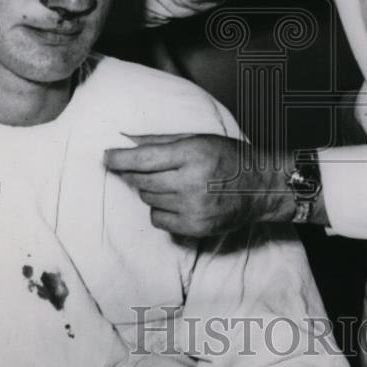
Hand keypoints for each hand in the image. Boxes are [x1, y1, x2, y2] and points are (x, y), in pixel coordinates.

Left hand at [104, 133, 294, 236]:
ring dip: (151, 190)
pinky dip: (160, 210)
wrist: (260, 187)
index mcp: (192, 154)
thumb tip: (126, 141)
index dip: (119, 159)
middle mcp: (191, 181)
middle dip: (133, 173)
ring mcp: (193, 207)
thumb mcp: (198, 139)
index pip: (143, 158)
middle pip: (141, 180)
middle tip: (139, 168)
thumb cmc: (228, 157)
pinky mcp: (195, 227)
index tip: (105, 157)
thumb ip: (161, 140)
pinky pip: (158, 219)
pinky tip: (177, 200)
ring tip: (172, 183)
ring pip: (148, 199)